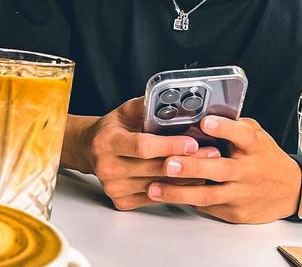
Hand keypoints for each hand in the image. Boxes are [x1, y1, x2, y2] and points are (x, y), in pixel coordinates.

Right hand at [82, 97, 220, 210]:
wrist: (89, 150)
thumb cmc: (112, 129)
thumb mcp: (124, 111)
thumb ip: (145, 106)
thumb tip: (171, 99)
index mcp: (107, 142)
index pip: (143, 146)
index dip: (169, 146)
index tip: (193, 143)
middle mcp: (107, 167)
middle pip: (154, 168)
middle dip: (187, 161)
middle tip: (212, 152)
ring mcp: (114, 187)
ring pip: (159, 186)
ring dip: (186, 177)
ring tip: (208, 165)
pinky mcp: (121, 201)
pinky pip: (155, 198)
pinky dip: (175, 189)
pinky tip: (190, 180)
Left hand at [146, 116, 301, 222]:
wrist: (292, 191)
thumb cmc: (266, 158)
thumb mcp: (257, 136)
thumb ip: (234, 126)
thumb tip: (203, 113)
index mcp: (255, 147)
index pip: (242, 135)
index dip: (224, 128)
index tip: (205, 122)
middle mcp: (249, 171)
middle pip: (219, 169)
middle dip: (192, 166)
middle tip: (169, 163)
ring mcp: (242, 194)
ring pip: (208, 195)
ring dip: (179, 192)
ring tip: (154, 188)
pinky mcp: (236, 212)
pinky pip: (208, 207)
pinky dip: (187, 201)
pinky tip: (167, 196)